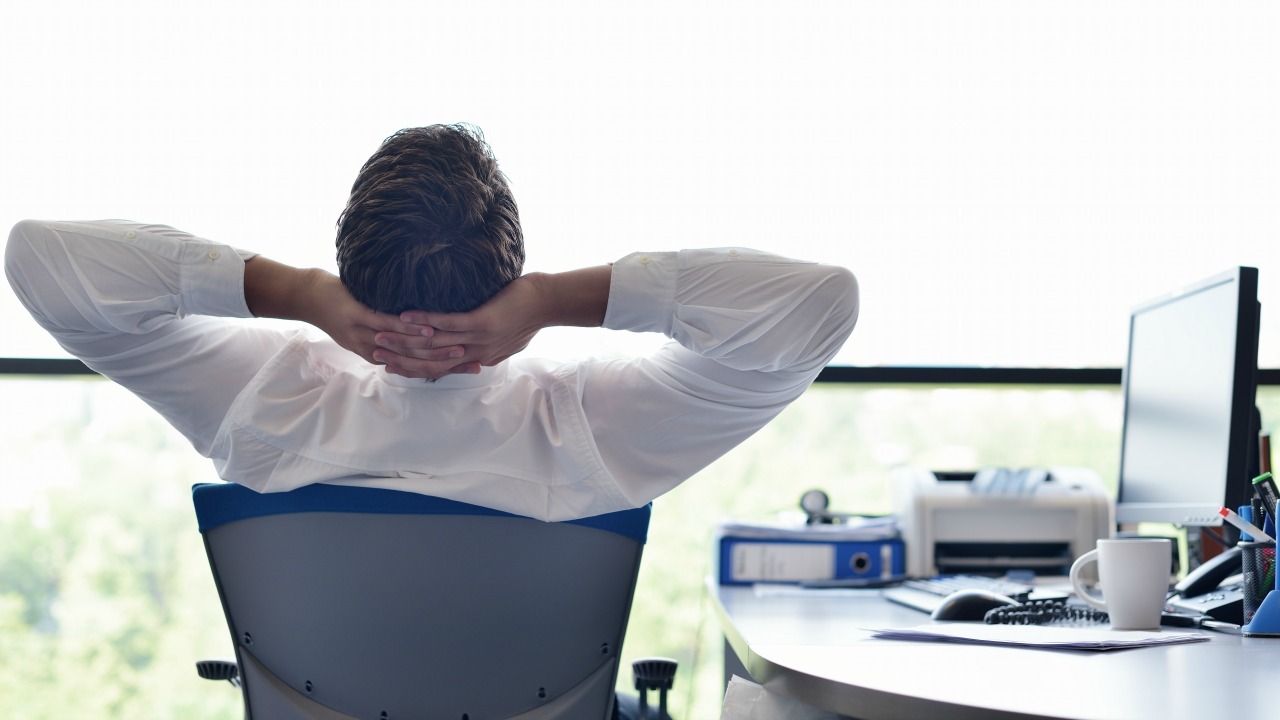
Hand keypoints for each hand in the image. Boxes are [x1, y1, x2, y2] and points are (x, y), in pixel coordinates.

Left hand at [304, 272, 469, 378]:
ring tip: (460, 344)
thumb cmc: (343, 308)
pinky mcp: (357, 317)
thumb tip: (425, 332)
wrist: (308, 297)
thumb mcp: (369, 328)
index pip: (418, 368)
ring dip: (434, 347)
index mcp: (378, 356)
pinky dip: (409, 328)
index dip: (446, 369)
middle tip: (475, 358)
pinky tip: (428, 325)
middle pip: (415, 363)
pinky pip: (387, 325)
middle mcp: (372, 351)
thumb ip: (394, 334)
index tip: (474, 365)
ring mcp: (364, 334)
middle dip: (447, 362)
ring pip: (405, 346)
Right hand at [384, 273, 548, 375]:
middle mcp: (476, 354)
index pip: (440, 369)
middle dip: (402, 358)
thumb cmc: (526, 315)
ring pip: (435, 345)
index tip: (391, 365)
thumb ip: (485, 345)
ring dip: (406, 340)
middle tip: (376, 353)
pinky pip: (449, 323)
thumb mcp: (505, 338)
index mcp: (479, 359)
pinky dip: (425, 320)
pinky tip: (406, 315)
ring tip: (381, 334)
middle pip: (432, 362)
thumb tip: (472, 346)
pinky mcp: (482, 323)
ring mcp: (479, 340)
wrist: (548, 305)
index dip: (414, 368)